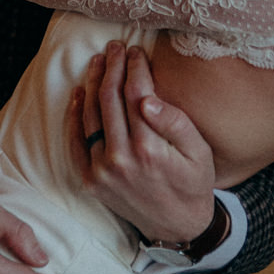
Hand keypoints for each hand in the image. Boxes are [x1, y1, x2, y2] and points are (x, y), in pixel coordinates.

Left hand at [67, 40, 215, 243]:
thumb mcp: (199, 152)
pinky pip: (75, 142)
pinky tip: (78, 93)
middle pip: (110, 98)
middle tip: (115, 47)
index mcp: (150, 148)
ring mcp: (102, 170)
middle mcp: (121, 158)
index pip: (136, 94)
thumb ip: (176, 122)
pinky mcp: (90, 180)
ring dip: (92, 83)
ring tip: (97, 61)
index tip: (136, 50)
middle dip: (112, 67)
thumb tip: (148, 98)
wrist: (177, 226)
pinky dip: (74, 115)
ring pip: (90, 115)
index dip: (135, 67)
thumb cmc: (193, 183)